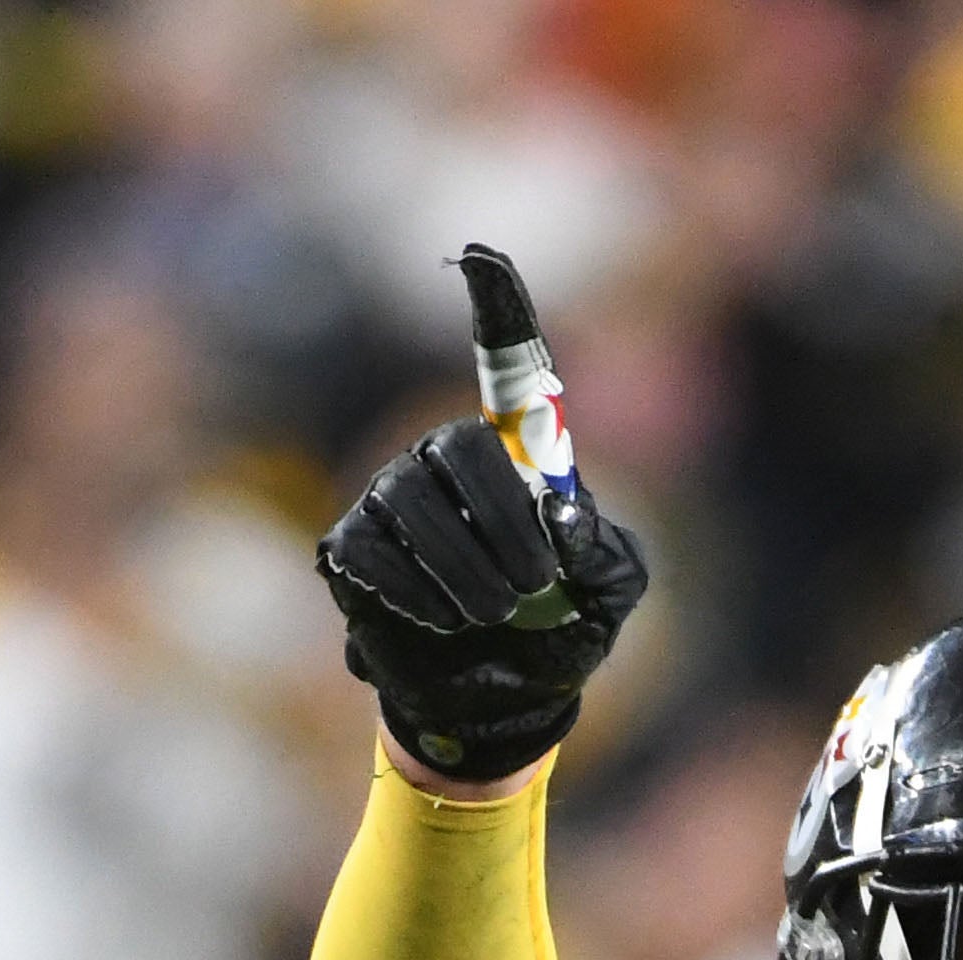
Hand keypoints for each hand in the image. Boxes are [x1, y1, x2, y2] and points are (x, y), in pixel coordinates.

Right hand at [316, 270, 647, 781]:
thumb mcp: (611, 594)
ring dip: (464, 569)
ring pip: (411, 503)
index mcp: (514, 453)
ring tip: (493, 615)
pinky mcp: (351, 550)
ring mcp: (391, 500)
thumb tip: (562, 522)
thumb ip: (605, 553)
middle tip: (532, 586)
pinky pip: (370, 550)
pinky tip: (441, 620)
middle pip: (456, 447)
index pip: (506, 364)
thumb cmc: (561, 630)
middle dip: (500, 522)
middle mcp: (444, 459)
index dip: (496, 306)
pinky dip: (414, 591)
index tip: (479, 254)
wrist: (503, 704)